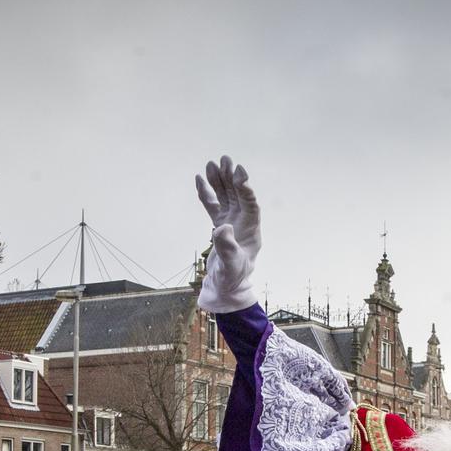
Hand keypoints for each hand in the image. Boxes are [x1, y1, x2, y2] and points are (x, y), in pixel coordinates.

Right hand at [193, 156, 262, 312]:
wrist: (225, 290)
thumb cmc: (232, 280)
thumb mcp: (231, 265)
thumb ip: (227, 247)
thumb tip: (222, 228)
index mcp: (251, 230)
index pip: (250, 204)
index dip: (245, 188)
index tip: (239, 173)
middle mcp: (242, 224)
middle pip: (237, 195)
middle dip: (231, 178)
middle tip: (224, 159)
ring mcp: (230, 224)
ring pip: (224, 197)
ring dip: (218, 181)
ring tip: (210, 164)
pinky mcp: (219, 227)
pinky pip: (212, 206)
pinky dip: (206, 194)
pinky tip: (199, 180)